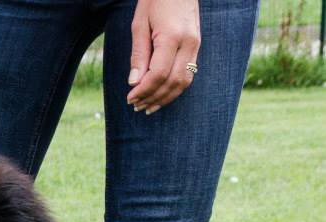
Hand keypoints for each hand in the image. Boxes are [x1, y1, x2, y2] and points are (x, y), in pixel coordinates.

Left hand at [127, 0, 200, 114]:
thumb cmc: (155, 1)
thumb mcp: (139, 25)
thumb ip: (138, 55)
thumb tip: (134, 83)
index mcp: (172, 36)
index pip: (158, 74)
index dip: (143, 90)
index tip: (130, 98)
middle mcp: (188, 43)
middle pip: (172, 82)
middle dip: (153, 98)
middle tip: (136, 106)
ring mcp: (195, 45)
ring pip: (183, 82)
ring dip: (165, 98)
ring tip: (147, 106)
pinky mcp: (197, 46)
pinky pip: (188, 74)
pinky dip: (174, 89)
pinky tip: (161, 95)